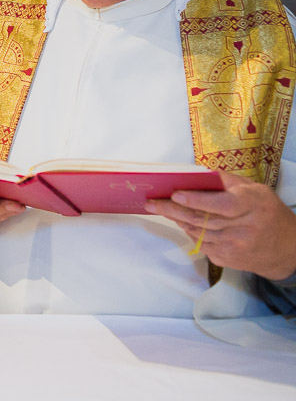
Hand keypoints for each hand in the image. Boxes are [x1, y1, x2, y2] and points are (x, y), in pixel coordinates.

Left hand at [144, 172, 295, 280]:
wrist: (286, 248)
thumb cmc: (267, 211)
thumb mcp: (255, 189)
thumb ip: (226, 181)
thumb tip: (195, 174)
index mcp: (252, 205)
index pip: (221, 204)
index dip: (197, 200)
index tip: (175, 194)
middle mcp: (244, 227)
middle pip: (202, 219)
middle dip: (172, 210)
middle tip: (151, 203)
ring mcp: (235, 246)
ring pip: (196, 232)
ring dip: (176, 220)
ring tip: (160, 208)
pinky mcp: (227, 259)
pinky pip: (200, 243)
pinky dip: (188, 231)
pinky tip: (181, 222)